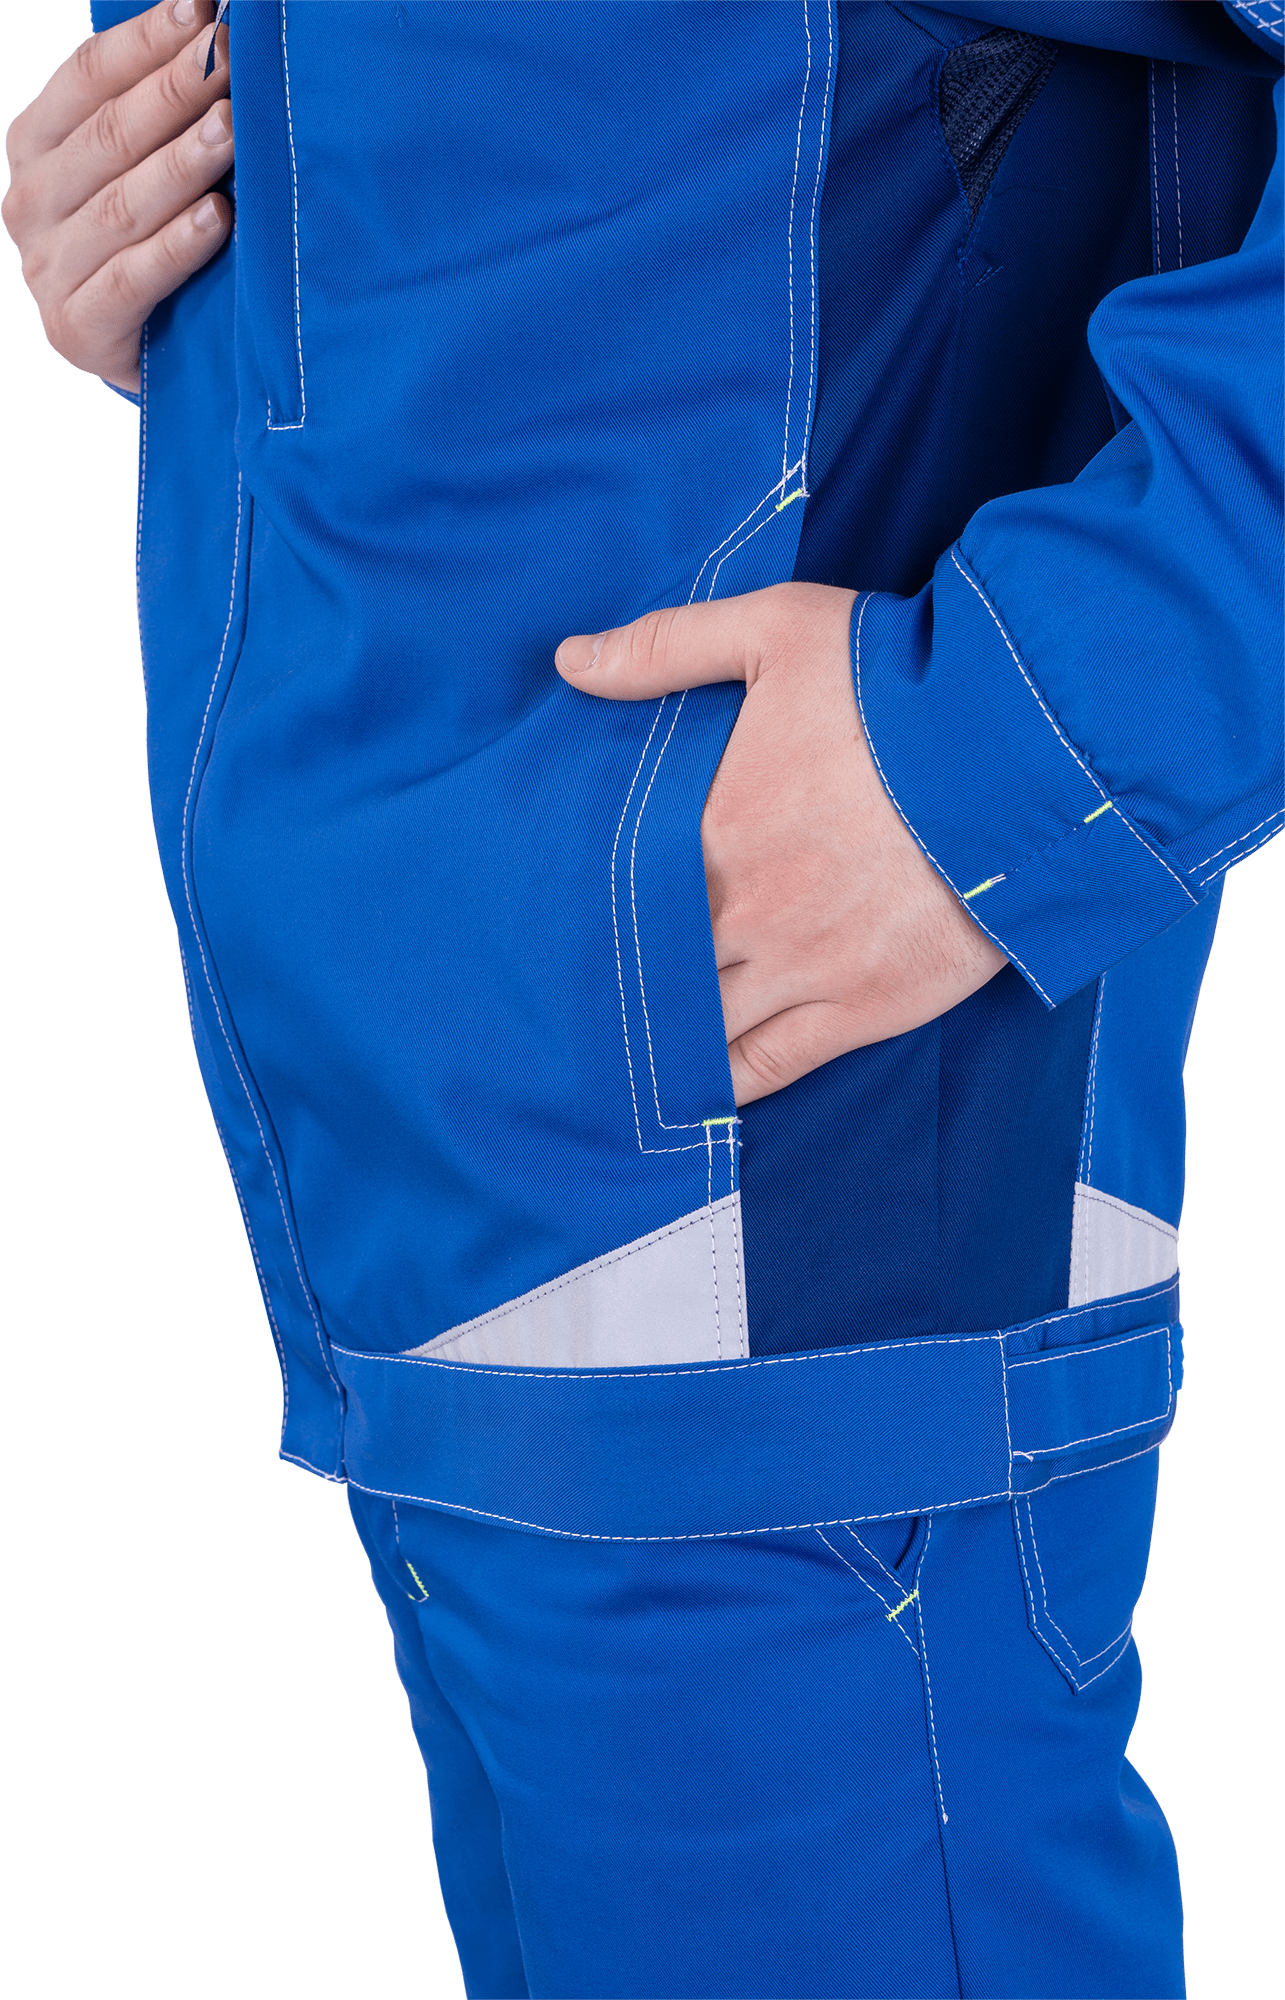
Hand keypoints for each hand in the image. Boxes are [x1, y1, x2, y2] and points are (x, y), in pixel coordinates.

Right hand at [4, 0, 231, 392]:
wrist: (143, 357)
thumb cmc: (151, 246)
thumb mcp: (139, 169)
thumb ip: (155, 114)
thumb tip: (213, 28)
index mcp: (35, 144)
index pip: (89, 75)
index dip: (147, 38)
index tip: (204, 7)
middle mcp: (29, 201)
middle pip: (109, 134)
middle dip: (176, 91)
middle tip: (231, 60)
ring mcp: (46, 268)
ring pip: (121, 205)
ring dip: (182, 163)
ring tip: (233, 130)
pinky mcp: (75, 329)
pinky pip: (131, 279)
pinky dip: (176, 248)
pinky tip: (218, 218)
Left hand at [556, 583, 1005, 1104]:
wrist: (1027, 751)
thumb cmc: (898, 684)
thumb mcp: (775, 631)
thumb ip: (665, 649)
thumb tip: (570, 663)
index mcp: (708, 829)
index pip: (621, 895)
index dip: (588, 916)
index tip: (559, 928)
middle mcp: (743, 912)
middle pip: (653, 972)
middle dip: (620, 987)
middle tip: (580, 1004)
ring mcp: (802, 968)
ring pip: (703, 1030)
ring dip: (665, 1041)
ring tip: (626, 1056)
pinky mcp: (864, 1007)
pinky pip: (773, 1066)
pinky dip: (727, 1087)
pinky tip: (697, 1093)